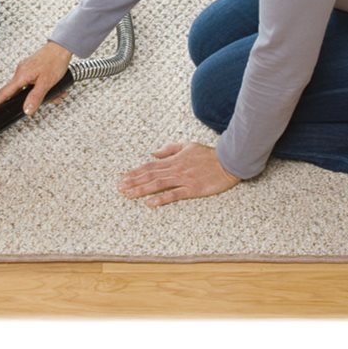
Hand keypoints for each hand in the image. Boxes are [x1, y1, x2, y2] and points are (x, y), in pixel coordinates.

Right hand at [0, 41, 72, 115]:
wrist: (62, 47)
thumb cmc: (55, 60)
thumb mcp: (46, 83)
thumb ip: (35, 97)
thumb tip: (27, 110)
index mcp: (21, 75)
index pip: (5, 92)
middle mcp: (21, 71)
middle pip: (17, 91)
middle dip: (29, 100)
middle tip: (38, 103)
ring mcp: (25, 69)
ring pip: (28, 87)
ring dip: (39, 93)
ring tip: (53, 93)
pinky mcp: (31, 68)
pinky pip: (32, 81)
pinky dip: (41, 86)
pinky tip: (52, 87)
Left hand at [119, 142, 239, 205]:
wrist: (228, 161)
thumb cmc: (208, 154)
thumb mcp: (187, 145)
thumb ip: (169, 149)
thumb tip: (154, 153)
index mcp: (173, 159)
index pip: (149, 166)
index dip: (135, 172)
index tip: (123, 177)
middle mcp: (175, 169)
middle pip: (149, 175)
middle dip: (133, 181)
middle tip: (119, 187)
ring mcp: (183, 179)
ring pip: (157, 184)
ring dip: (141, 189)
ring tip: (128, 194)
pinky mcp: (192, 189)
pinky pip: (174, 195)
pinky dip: (161, 199)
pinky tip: (150, 203)